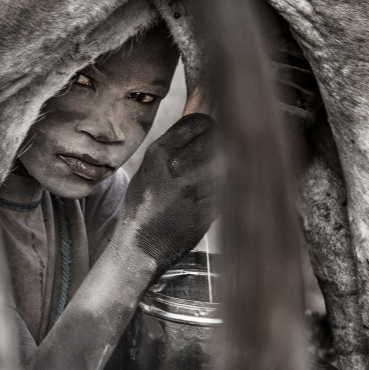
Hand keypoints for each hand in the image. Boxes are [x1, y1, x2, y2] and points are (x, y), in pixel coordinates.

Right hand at [117, 113, 220, 270]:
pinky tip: (215, 198)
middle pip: (217, 139)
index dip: (209, 127)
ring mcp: (193, 189)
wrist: (140, 248)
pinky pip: (228, 190)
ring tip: (216, 178)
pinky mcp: (207, 210)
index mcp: (159, 153)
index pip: (198, 122)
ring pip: (226, 164)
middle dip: (221, 146)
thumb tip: (197, 130)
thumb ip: (170, 149)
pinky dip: (227, 191)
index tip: (211, 136)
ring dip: (225, 169)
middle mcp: (177, 167)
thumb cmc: (142, 208)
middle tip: (220, 156)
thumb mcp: (147, 170)